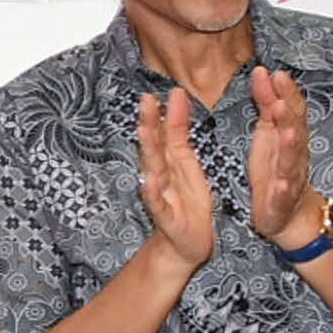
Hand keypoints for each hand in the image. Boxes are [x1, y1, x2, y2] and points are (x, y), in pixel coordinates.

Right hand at [135, 85, 220, 269]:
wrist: (186, 243)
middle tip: (146, 100)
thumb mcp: (185, 162)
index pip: (165, 132)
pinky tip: (150, 183)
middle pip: (154, 145)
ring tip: (145, 130)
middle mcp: (161, 175)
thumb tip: (176, 98)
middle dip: (149, 123)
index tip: (167, 89)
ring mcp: (161, 196)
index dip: (166, 112)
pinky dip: (152, 193)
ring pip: (152, 169)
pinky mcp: (166, 218)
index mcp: (170, 162)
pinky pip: (158, 204)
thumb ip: (178, 132)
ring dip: (148, 150)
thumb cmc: (187, 201)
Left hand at [245, 65, 332, 248]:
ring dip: (291, 147)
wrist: (289, 211)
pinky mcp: (282, 200)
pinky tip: (282, 183)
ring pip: (293, 160)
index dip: (287, 93)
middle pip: (295, 131)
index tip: (277, 74)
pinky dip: (285, 188)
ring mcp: (290, 176)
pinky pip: (284, 193)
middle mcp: (294, 153)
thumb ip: (266, 101)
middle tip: (281, 100)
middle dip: (290, 116)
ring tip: (286, 135)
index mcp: (289, 135)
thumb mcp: (268, 130)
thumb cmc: (276, 165)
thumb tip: (263, 71)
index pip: (292, 109)